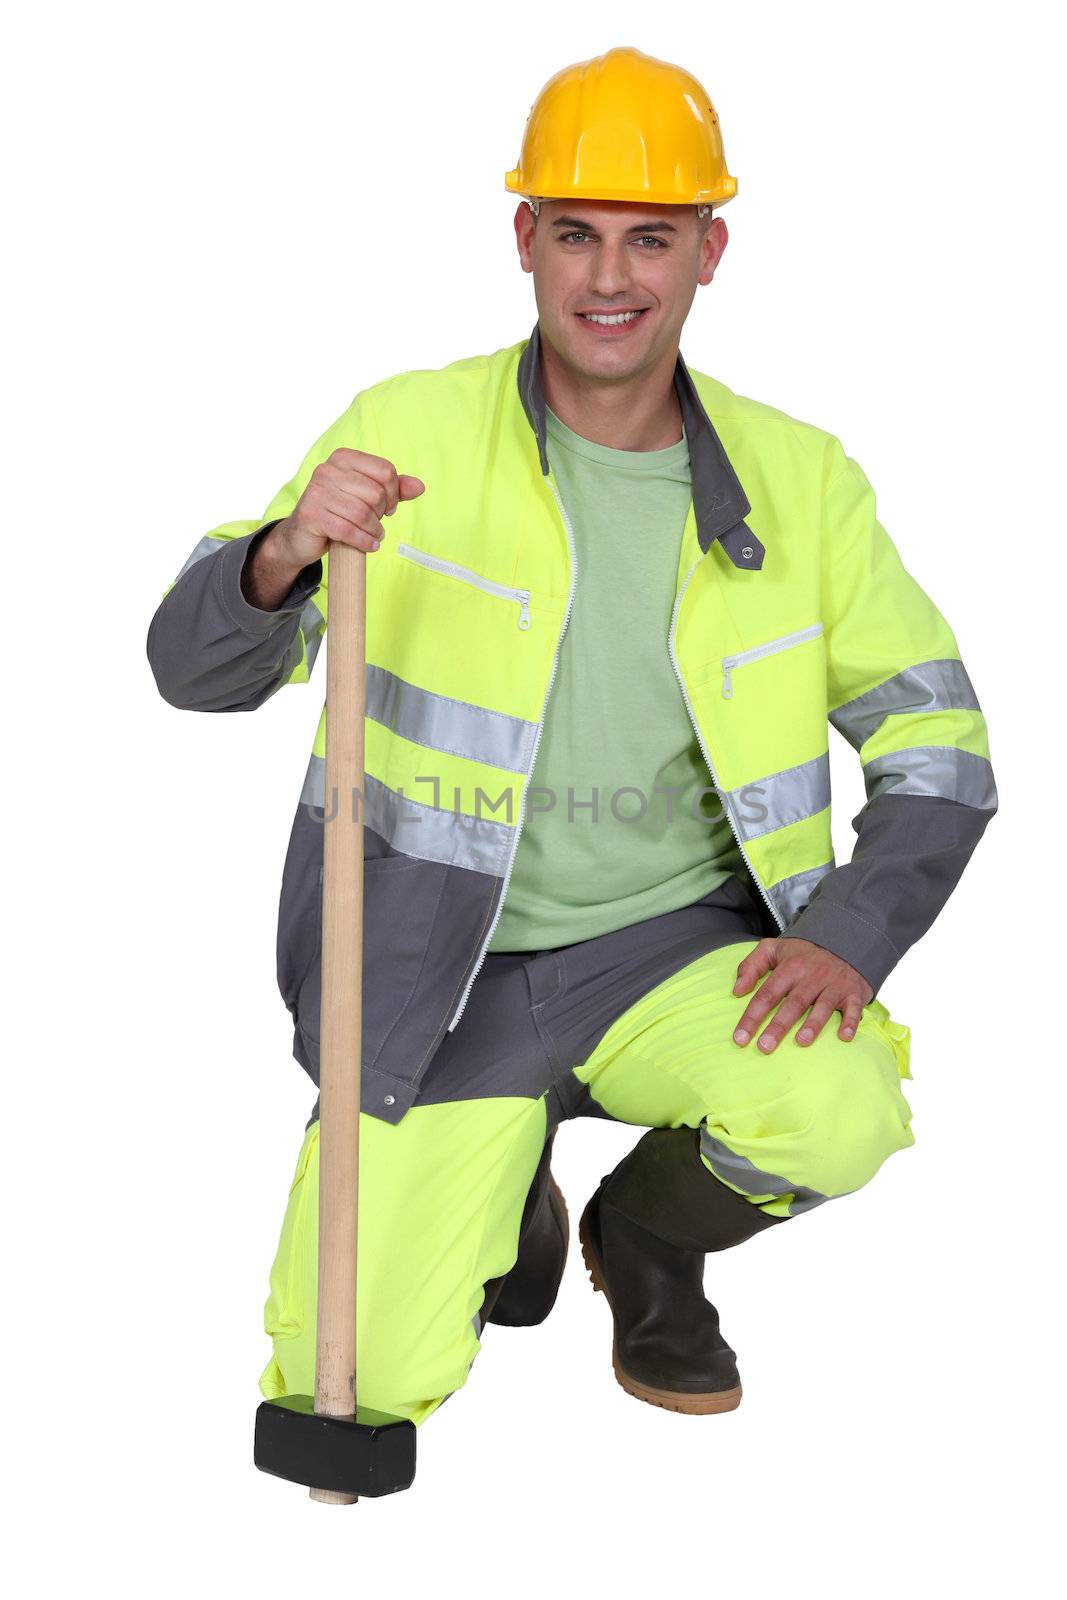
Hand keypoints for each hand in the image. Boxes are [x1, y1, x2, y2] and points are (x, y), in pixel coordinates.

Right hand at [271, 448, 425, 570]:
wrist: (301, 536)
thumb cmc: (338, 513)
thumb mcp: (366, 498)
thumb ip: (393, 490)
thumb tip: (420, 487)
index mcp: (343, 458)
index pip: (385, 471)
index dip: (393, 494)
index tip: (387, 508)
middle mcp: (327, 469)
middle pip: (376, 493)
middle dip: (381, 514)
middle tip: (376, 524)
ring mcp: (316, 491)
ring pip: (363, 513)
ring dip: (374, 531)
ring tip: (373, 536)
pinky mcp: (311, 514)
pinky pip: (348, 530)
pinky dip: (364, 542)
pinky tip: (368, 545)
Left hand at [731, 937, 873, 1053]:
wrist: (844, 939)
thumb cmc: (803, 953)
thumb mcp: (773, 948)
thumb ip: (751, 966)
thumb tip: (737, 991)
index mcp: (790, 967)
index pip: (767, 994)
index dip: (752, 1017)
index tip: (740, 1038)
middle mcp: (812, 976)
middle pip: (792, 1004)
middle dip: (778, 1026)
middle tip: (764, 1047)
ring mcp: (834, 985)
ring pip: (823, 1006)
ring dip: (813, 1024)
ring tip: (801, 1041)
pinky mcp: (853, 992)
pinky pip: (854, 1008)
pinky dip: (851, 1022)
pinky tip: (844, 1037)